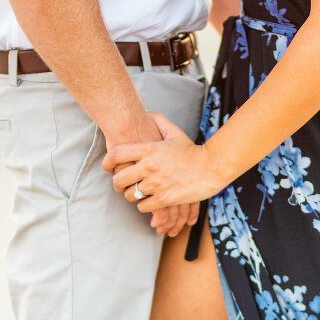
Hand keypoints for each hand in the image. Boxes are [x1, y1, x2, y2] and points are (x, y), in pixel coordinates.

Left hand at [103, 113, 198, 237]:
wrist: (212, 167)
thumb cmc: (192, 151)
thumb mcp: (175, 133)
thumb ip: (159, 121)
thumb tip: (146, 113)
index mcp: (149, 149)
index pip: (116, 155)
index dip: (107, 163)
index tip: (109, 167)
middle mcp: (149, 167)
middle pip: (119, 179)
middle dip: (118, 184)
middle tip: (122, 184)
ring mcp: (157, 184)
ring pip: (130, 195)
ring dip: (132, 195)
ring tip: (138, 192)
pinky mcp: (164, 199)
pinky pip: (143, 206)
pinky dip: (144, 205)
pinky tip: (149, 200)